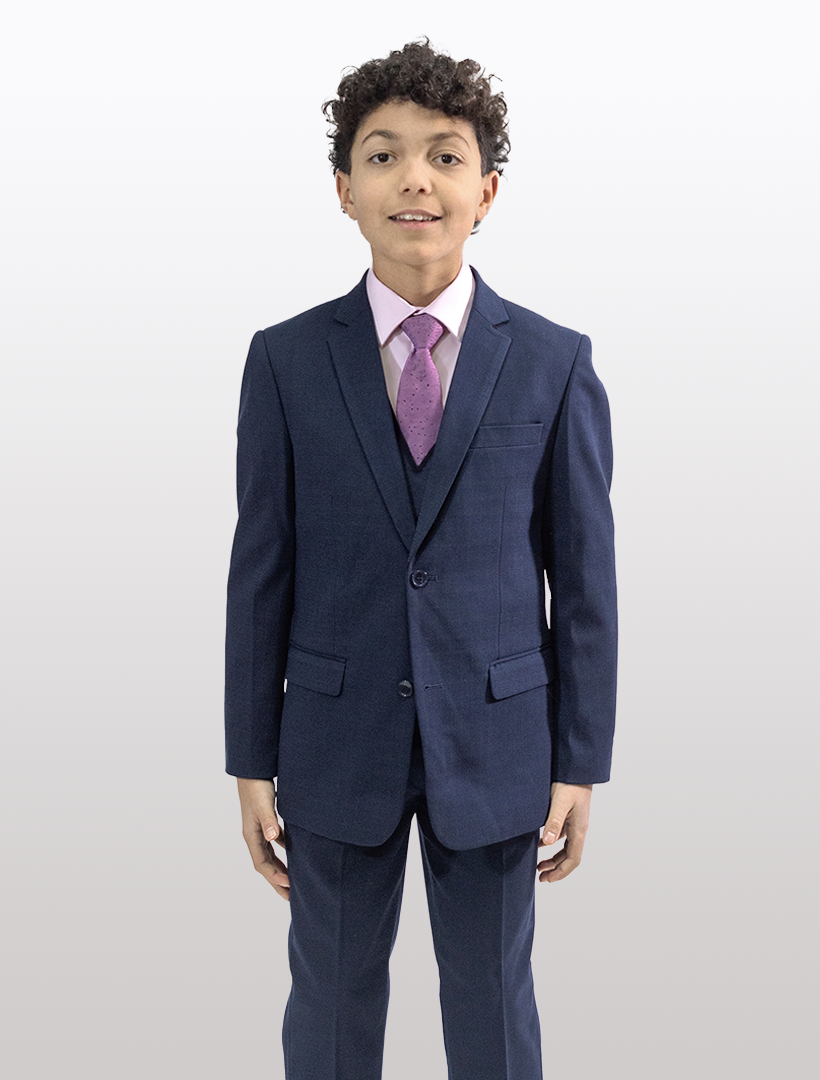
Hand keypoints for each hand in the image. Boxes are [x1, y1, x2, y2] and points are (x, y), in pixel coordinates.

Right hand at [236, 777, 289, 900]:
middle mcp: (254, 835)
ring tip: (292, 881)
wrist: (252, 769)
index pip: (262, 863)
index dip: (275, 876)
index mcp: (251, 835)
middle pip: (265, 865)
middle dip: (277, 881)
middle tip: (290, 897)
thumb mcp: (264, 804)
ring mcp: (259, 829)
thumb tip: (272, 837)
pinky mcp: (266, 821)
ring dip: (280, 868)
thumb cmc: (257, 786)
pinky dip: (283, 851)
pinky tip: (294, 852)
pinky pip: (274, 842)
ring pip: (269, 855)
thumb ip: (269, 820)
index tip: (290, 886)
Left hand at [537, 782, 592, 882]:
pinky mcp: (569, 815)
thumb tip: (547, 842)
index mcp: (579, 829)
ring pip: (566, 847)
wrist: (577, 768)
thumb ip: (553, 822)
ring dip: (554, 858)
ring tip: (539, 865)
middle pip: (570, 856)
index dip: (561, 872)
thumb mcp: (560, 802)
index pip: (573, 859)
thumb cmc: (570, 784)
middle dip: (556, 869)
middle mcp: (579, 829)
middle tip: (541, 877)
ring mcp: (575, 822)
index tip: (547, 879)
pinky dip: (551, 842)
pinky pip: (562, 835)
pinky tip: (540, 842)